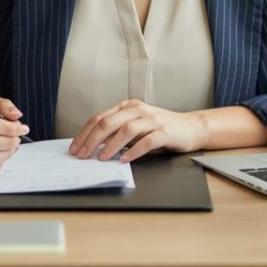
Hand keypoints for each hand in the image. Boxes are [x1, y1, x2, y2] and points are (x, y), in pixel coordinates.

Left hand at [68, 99, 207, 163]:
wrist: (191, 127)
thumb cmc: (161, 128)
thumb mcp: (136, 125)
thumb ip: (117, 131)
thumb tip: (93, 145)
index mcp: (128, 107)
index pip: (99, 118)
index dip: (84, 133)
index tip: (74, 147)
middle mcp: (138, 110)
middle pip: (108, 122)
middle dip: (91, 140)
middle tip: (82, 155)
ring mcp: (152, 119)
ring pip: (126, 130)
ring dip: (110, 145)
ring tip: (101, 158)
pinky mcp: (164, 131)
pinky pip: (146, 141)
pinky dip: (134, 151)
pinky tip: (125, 160)